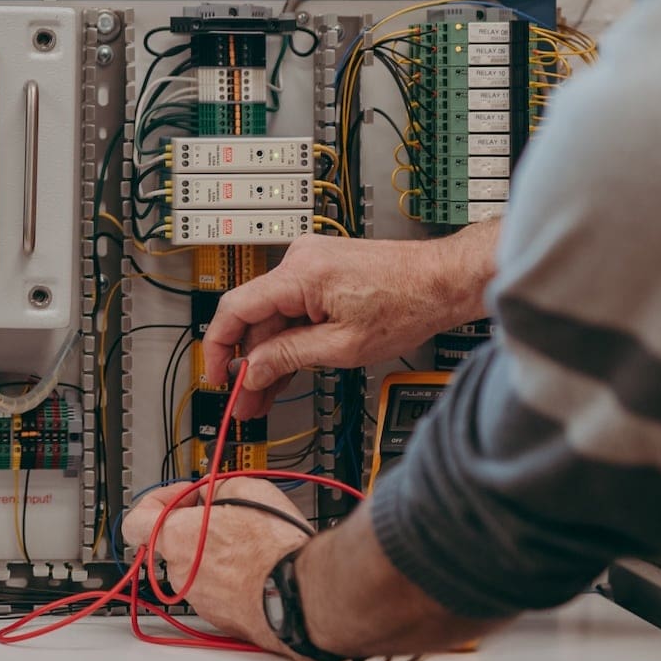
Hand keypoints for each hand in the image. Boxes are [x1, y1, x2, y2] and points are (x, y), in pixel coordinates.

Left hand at [122, 478, 312, 655]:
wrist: (303, 593)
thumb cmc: (276, 548)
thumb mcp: (247, 489)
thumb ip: (217, 489)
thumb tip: (214, 492)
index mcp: (177, 539)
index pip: (135, 522)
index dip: (156, 501)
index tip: (182, 496)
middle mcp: (181, 573)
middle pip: (173, 544)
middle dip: (194, 528)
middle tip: (224, 517)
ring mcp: (200, 600)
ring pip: (197, 569)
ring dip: (215, 555)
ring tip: (250, 544)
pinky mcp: (221, 619)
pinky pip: (217, 592)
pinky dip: (231, 580)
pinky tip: (258, 568)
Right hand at [202, 227, 499, 415]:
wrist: (443, 280)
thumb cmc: (408, 304)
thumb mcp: (342, 346)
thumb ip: (289, 356)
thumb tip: (252, 370)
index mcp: (300, 274)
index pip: (235, 308)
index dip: (218, 347)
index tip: (217, 375)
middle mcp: (299, 260)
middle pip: (256, 317)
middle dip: (249, 362)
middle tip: (245, 400)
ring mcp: (311, 264)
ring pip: (275, 315)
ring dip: (270, 354)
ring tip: (264, 395)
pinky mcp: (324, 271)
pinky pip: (294, 306)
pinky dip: (289, 337)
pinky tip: (285, 368)